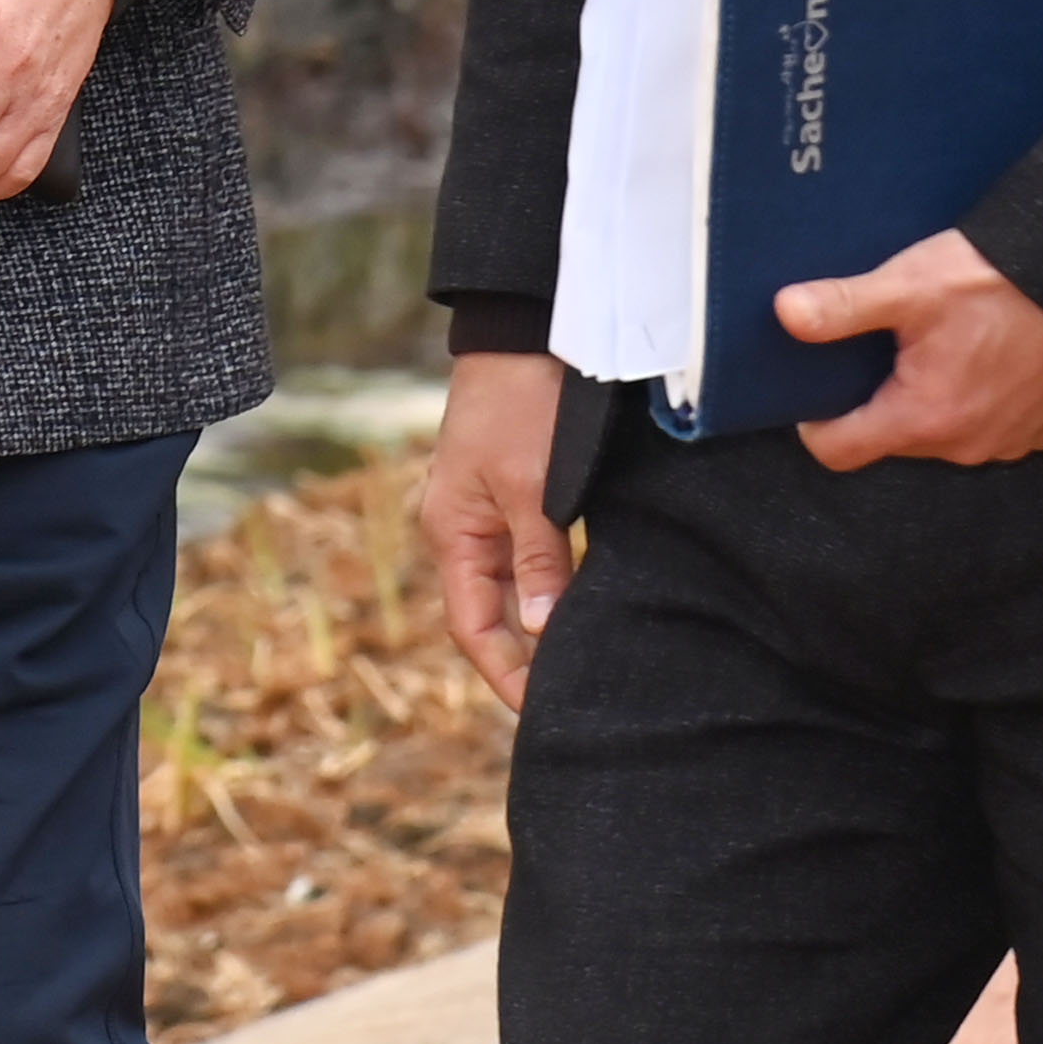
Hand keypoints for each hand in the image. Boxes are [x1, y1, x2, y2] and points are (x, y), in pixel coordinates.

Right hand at [420, 349, 575, 713]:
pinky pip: (533, 553)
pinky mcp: (518, 487)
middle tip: (574, 699)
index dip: (507, 675)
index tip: (545, 714)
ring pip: (516, 585)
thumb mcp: (535, 487)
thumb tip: (542, 633)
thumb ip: (538, 561)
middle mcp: (465, 527)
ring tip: (585, 662)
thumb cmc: (523, 404)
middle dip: (527, 660)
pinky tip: (589, 600)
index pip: (474, 628)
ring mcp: (490, 507)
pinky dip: (558, 584)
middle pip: (492, 613)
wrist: (524, 329)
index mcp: (454, 532)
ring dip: (544, 623)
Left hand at [781, 228, 1042, 470]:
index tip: (813, 390)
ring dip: (928, 397)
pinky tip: (978, 351)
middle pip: (891, 438)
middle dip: (877, 398)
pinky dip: (973, 397)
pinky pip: (985, 424)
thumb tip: (785, 314)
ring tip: (933, 343)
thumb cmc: (999, 282)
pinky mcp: (1041, 429)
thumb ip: (843, 306)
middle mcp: (965, 446)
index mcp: (923, 419)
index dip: (816, 422)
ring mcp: (1008, 442)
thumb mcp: (909, 286)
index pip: (839, 451)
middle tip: (879, 345)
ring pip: (940, 431)